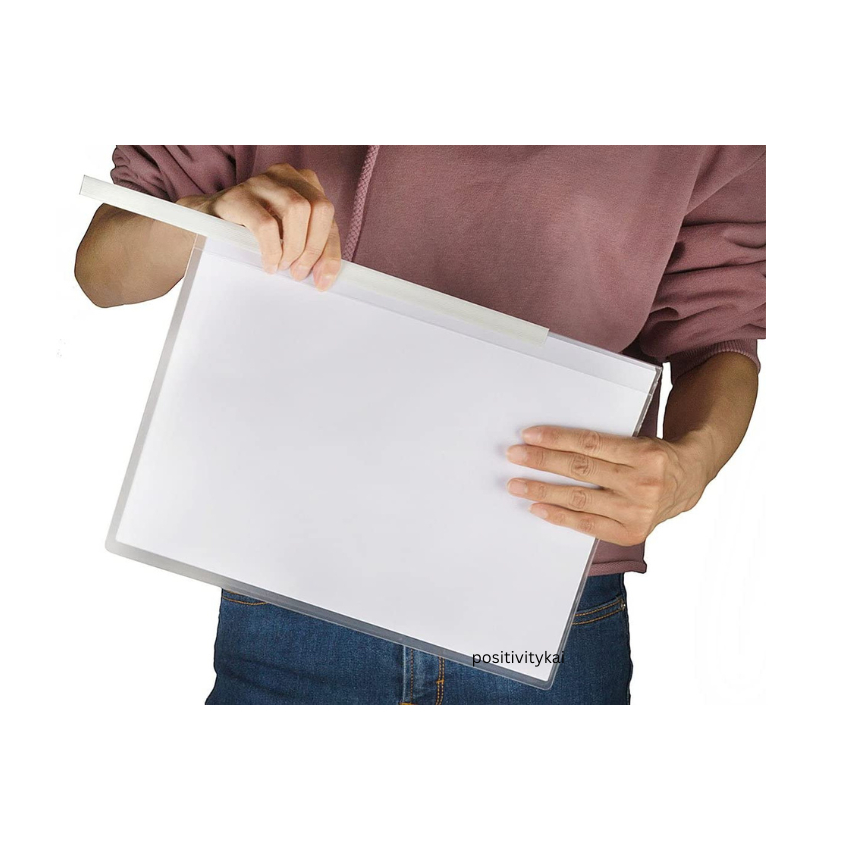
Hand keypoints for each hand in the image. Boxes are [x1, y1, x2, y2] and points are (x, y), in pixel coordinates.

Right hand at [177, 163, 340, 288]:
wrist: (206, 222)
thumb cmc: (253, 230)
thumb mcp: (288, 235)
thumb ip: (310, 248)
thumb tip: (326, 276)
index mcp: (304, 182)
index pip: (329, 216)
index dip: (329, 252)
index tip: (323, 281)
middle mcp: (286, 175)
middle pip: (320, 207)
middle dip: (314, 246)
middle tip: (299, 272)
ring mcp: (261, 182)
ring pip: (297, 210)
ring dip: (294, 246)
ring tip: (283, 265)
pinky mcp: (239, 196)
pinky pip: (266, 225)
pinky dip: (272, 249)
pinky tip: (269, 263)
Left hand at [506, 426, 711, 544]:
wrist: (689, 481)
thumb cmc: (655, 457)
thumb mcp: (637, 442)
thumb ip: (604, 446)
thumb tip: (553, 445)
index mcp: (644, 455)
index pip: (590, 444)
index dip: (557, 439)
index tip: (529, 435)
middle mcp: (642, 484)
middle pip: (580, 470)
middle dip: (542, 462)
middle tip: (515, 456)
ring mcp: (637, 512)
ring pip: (579, 498)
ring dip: (542, 491)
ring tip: (517, 484)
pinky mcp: (631, 534)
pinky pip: (587, 525)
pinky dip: (559, 516)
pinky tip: (538, 508)